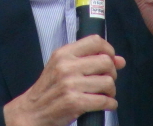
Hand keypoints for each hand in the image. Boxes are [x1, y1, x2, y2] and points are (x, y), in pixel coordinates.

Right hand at [3, 35, 126, 125]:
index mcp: (63, 54)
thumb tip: (120, 60)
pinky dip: (110, 104)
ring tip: (105, 94)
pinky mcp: (75, 102)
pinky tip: (106, 104)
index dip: (108, 50)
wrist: (32, 111)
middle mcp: (66, 66)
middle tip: (107, 81)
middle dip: (112, 73)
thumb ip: (89, 61)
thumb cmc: (49, 89)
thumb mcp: (62, 68)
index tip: (111, 59)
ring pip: (108, 82)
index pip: (95, 41)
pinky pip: (104, 101)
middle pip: (106, 62)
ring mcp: (70, 84)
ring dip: (111, 91)